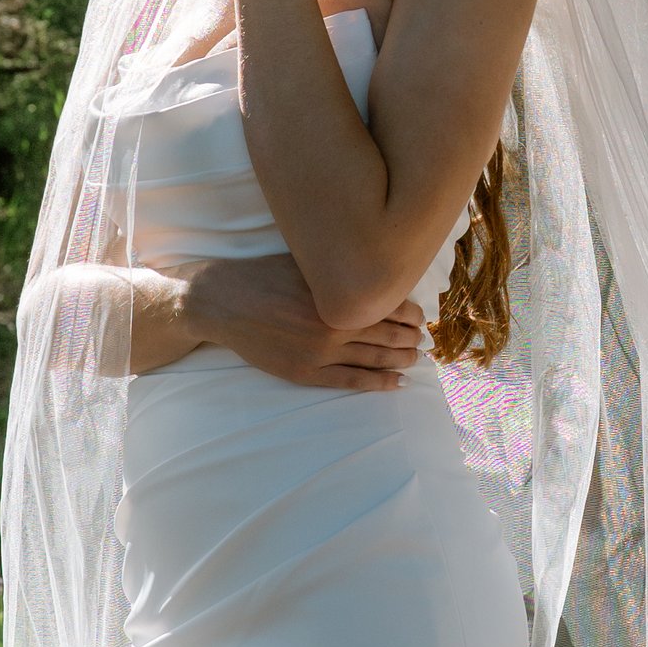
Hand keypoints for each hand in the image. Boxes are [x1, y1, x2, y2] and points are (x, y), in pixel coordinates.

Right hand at [181, 253, 424, 390]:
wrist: (223, 302)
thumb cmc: (264, 276)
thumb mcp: (305, 263)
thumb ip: (339, 271)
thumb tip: (376, 270)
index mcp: (336, 295)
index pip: (390, 306)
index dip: (412, 313)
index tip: (420, 316)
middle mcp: (333, 325)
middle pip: (388, 335)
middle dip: (411, 339)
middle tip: (423, 340)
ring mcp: (320, 352)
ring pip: (375, 360)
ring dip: (401, 360)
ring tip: (415, 359)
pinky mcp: (306, 372)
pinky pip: (351, 381)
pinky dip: (379, 382)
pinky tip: (397, 383)